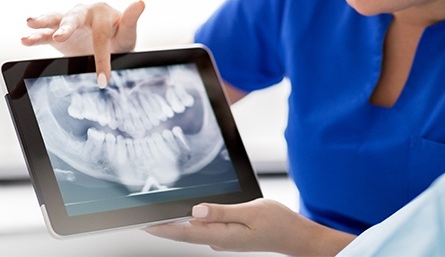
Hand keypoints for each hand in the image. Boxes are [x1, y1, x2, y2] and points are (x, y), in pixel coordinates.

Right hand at [22, 1, 144, 86]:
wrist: (109, 44)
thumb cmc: (119, 36)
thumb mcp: (127, 32)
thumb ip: (131, 20)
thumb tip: (141, 2)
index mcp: (102, 12)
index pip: (101, 36)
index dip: (102, 58)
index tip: (104, 79)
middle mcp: (83, 13)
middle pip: (74, 18)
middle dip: (67, 27)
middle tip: (61, 36)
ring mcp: (68, 23)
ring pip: (55, 20)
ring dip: (43, 23)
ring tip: (31, 24)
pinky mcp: (56, 34)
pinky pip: (45, 34)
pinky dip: (36, 36)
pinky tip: (26, 38)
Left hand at [144, 199, 354, 255]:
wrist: (296, 236)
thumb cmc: (278, 223)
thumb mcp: (252, 212)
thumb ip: (223, 212)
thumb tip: (196, 210)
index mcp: (224, 236)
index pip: (186, 231)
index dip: (163, 227)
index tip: (143, 223)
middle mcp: (221, 240)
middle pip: (186, 232)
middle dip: (164, 225)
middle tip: (143, 218)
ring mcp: (225, 239)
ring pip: (195, 230)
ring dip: (177, 223)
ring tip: (159, 214)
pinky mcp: (230, 235)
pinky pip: (206, 228)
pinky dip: (193, 221)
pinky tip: (189, 214)